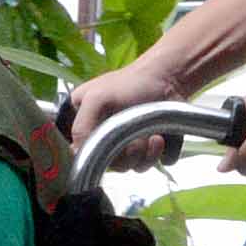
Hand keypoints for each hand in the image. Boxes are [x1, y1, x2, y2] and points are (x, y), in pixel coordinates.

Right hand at [61, 55, 194, 166]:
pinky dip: (157, 156)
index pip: (80, 153)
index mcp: (86, 124)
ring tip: (154, 137)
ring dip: (144, 156)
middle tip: (138, 141)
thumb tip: (76, 153)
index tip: (109, 148)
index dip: (94, 155)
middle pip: (109, 164)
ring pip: (130, 167)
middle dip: (126, 155)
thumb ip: (81, 127)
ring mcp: (127, 143)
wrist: (169, 78)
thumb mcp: (96, 98)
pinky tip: (161, 139)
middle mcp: (105, 136)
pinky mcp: (148, 148)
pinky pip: (150, 164)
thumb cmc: (131, 82)